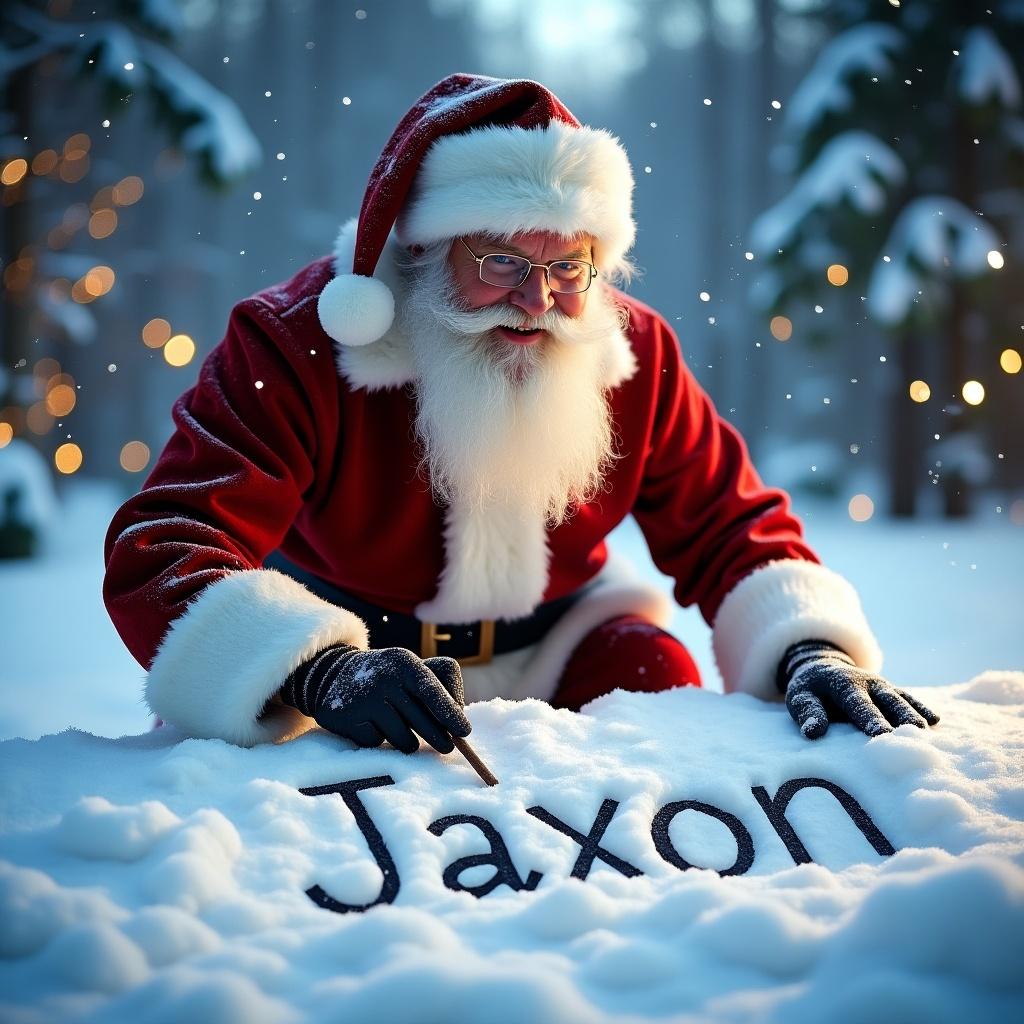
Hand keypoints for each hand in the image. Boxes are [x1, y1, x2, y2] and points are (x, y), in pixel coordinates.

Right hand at [280, 645, 470, 753]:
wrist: (336, 676)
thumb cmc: (390, 678)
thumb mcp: (413, 670)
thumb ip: (441, 686)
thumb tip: (458, 718)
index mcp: (405, 662)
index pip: (431, 690)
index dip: (449, 713)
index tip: (465, 732)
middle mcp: (383, 678)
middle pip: (420, 720)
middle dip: (438, 737)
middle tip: (447, 747)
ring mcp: (364, 698)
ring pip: (402, 738)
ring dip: (408, 741)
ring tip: (401, 727)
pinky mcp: (347, 718)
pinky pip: (378, 743)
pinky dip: (381, 739)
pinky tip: (372, 725)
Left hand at [778, 640, 938, 740]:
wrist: (823, 667)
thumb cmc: (810, 689)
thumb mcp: (800, 697)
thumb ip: (807, 713)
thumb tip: (813, 732)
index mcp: (844, 684)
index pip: (859, 704)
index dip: (870, 718)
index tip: (882, 734)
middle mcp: (869, 683)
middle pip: (888, 701)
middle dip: (901, 716)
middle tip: (914, 735)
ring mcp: (884, 686)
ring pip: (903, 700)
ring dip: (915, 714)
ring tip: (926, 733)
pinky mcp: (893, 691)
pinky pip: (909, 698)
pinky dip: (922, 708)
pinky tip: (936, 720)